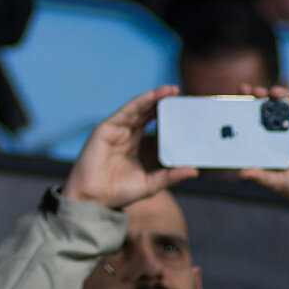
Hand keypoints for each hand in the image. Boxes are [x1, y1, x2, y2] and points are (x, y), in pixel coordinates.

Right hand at [60, 87, 195, 210]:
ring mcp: (114, 130)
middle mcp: (123, 134)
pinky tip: (154, 95)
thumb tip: (195, 171)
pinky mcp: (105, 129)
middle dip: (161, 101)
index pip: (151, 122)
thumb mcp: (151, 183)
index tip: (183, 107)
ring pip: (137, 108)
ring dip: (154, 97)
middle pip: (145, 112)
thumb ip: (171, 176)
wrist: (93, 199)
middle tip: (180, 93)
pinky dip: (140, 102)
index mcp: (132, 143)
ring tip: (172, 90)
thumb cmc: (117, 192)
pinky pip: (126, 111)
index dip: (165, 113)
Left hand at [236, 85, 288, 211]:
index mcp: (270, 140)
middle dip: (261, 96)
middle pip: (271, 107)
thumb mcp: (277, 182)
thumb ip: (261, 176)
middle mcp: (285, 130)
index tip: (236, 97)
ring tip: (273, 91)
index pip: (255, 119)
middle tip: (251, 90)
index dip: (246, 107)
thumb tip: (241, 172)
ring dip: (283, 93)